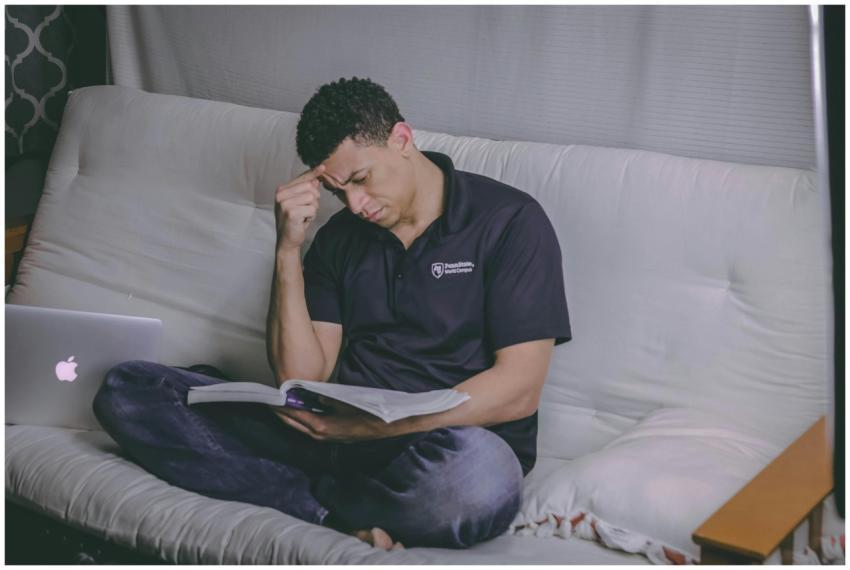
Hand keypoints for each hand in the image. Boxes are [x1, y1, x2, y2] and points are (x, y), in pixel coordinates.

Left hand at [271, 397, 394, 441]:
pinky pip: (309, 429)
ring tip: (281, 407)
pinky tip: (300, 414)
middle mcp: (319, 435)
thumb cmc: (364, 414)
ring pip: (300, 427)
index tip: (271, 399)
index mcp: (321, 426)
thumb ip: (326, 398)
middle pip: (293, 424)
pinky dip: (301, 421)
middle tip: (270, 402)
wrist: (381, 427)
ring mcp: (325, 438)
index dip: (282, 407)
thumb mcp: (343, 401)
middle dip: (281, 413)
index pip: (295, 415)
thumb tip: (313, 396)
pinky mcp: (330, 437)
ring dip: (290, 418)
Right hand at [274, 164, 324, 251]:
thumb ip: (306, 191)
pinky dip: (311, 217)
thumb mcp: (300, 203)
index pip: (301, 178)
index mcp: (281, 190)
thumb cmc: (294, 221)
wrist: (287, 240)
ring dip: (313, 209)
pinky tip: (302, 222)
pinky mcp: (291, 212)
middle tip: (305, 210)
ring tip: (303, 216)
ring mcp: (285, 203)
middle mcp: (281, 195)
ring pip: (312, 198)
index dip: (313, 173)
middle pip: (310, 187)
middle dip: (314, 200)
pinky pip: (312, 209)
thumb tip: (316, 179)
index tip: (322, 166)